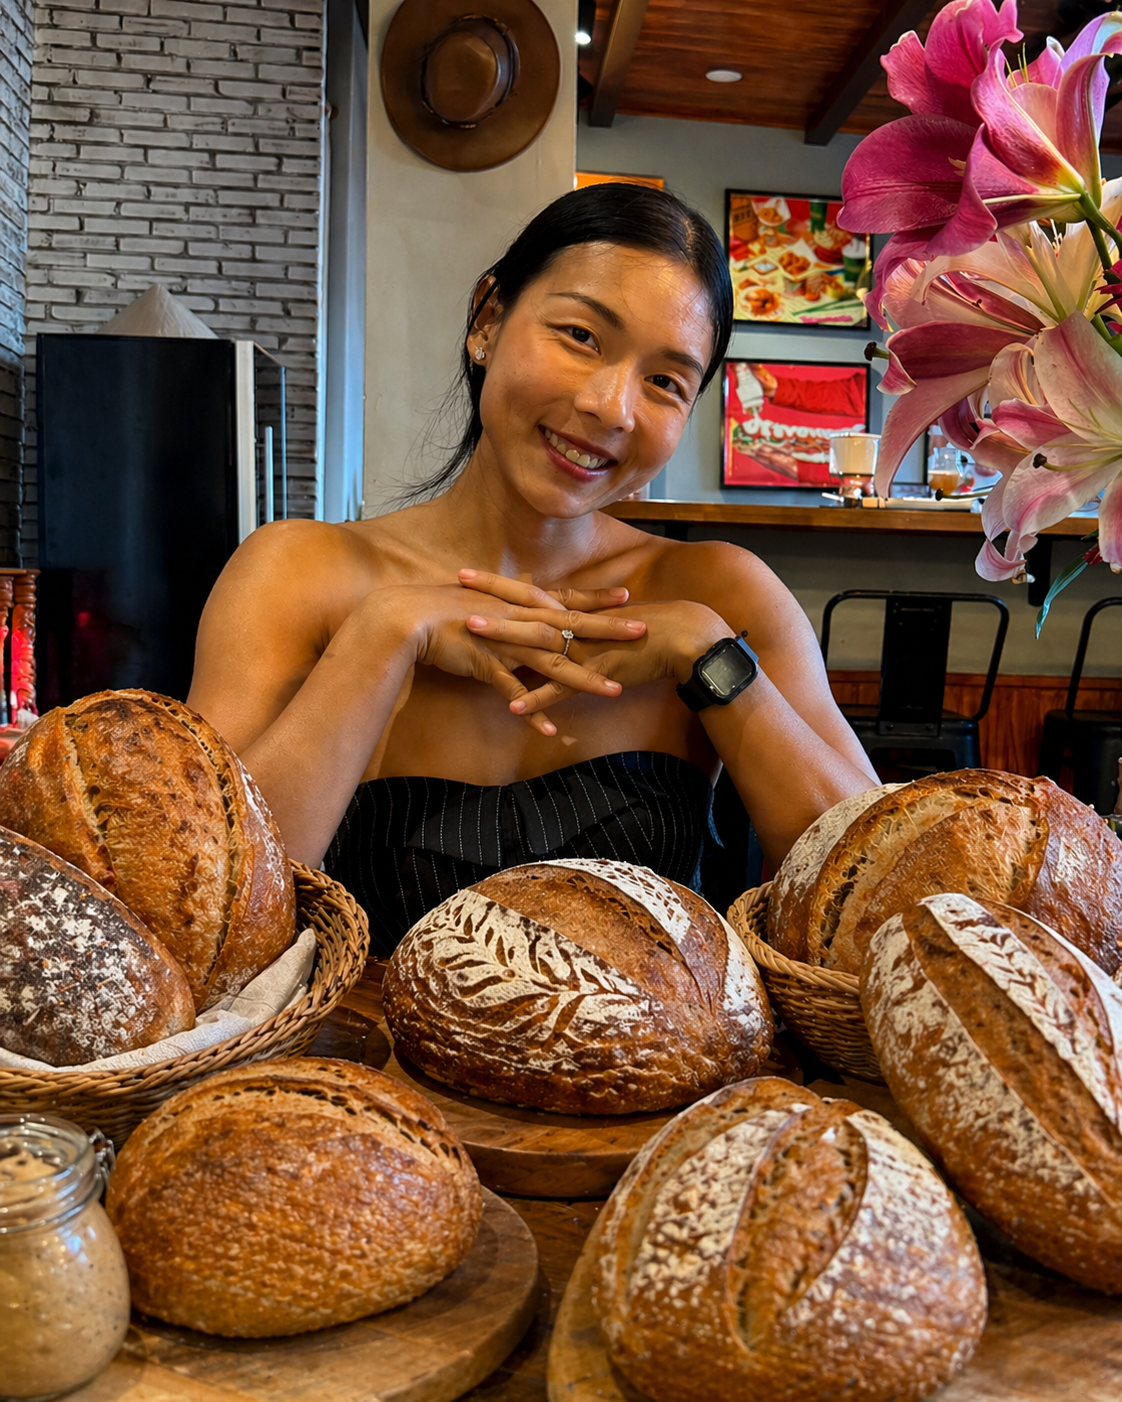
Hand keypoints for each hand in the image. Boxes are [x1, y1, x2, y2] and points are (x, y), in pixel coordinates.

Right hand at [375, 575, 647, 736]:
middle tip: (643, 632)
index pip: (565, 600)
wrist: (409, 617)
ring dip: (584, 679)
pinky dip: (532, 711)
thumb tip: (522, 610)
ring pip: (553, 663)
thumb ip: (507, 610)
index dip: (596, 600)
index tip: (627, 598)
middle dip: (609, 631)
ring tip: (614, 691)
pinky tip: (550, 729)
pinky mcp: (487, 666)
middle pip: (571, 627)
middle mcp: (519, 621)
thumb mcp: (483, 603)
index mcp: (519, 605)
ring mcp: (506, 644)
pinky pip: (515, 693)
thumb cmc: (443, 608)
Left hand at [460, 574, 728, 718]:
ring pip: (535, 642)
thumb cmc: (648, 630)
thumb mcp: (606, 623)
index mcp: (572, 612)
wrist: (682, 639)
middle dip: (489, 597)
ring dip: (502, 638)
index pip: (528, 591)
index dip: (497, 582)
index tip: (466, 572)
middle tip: (456, 585)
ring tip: (469, 635)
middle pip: (524, 607)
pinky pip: (560, 689)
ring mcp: (582, 649)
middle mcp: (573, 625)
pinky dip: (537, 700)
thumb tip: (558, 621)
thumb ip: (579, 623)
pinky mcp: (594, 674)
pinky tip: (512, 708)